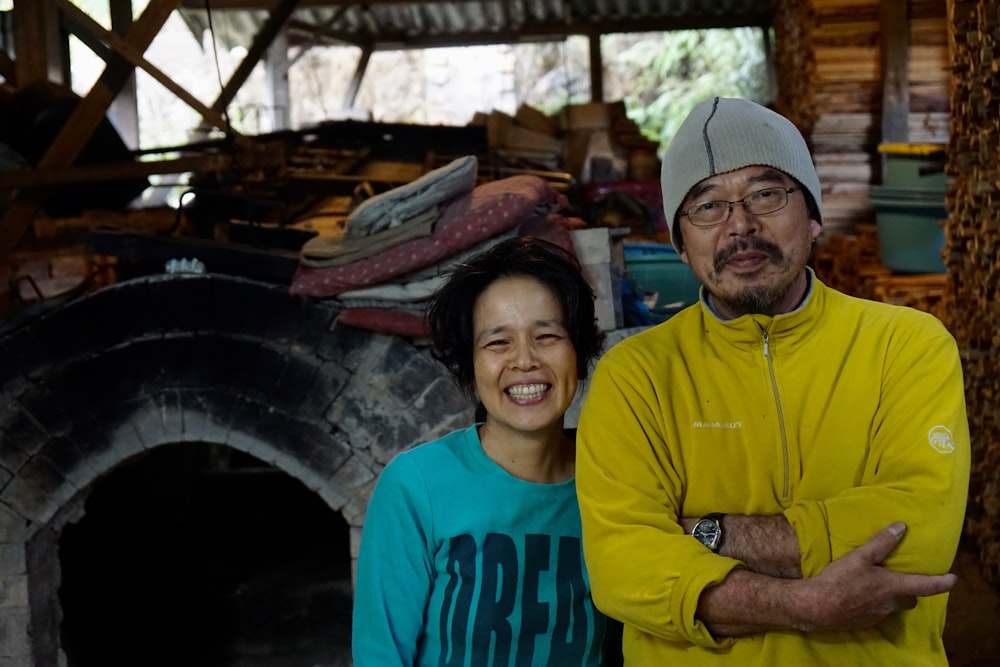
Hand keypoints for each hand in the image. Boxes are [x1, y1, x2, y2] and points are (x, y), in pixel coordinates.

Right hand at [796, 522, 955, 632]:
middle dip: (911, 591)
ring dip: (891, 597)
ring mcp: (878, 615)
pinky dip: (875, 604)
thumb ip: (881, 542)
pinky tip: (860, 596)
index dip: (941, 582)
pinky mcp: (864, 622)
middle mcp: (890, 604)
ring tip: (879, 586)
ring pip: (893, 607)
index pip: (926, 586)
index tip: (952, 579)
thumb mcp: (860, 556)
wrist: (816, 606)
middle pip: (910, 600)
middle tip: (904, 580)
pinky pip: (878, 612)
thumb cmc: (840, 579)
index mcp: (893, 587)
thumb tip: (901, 527)